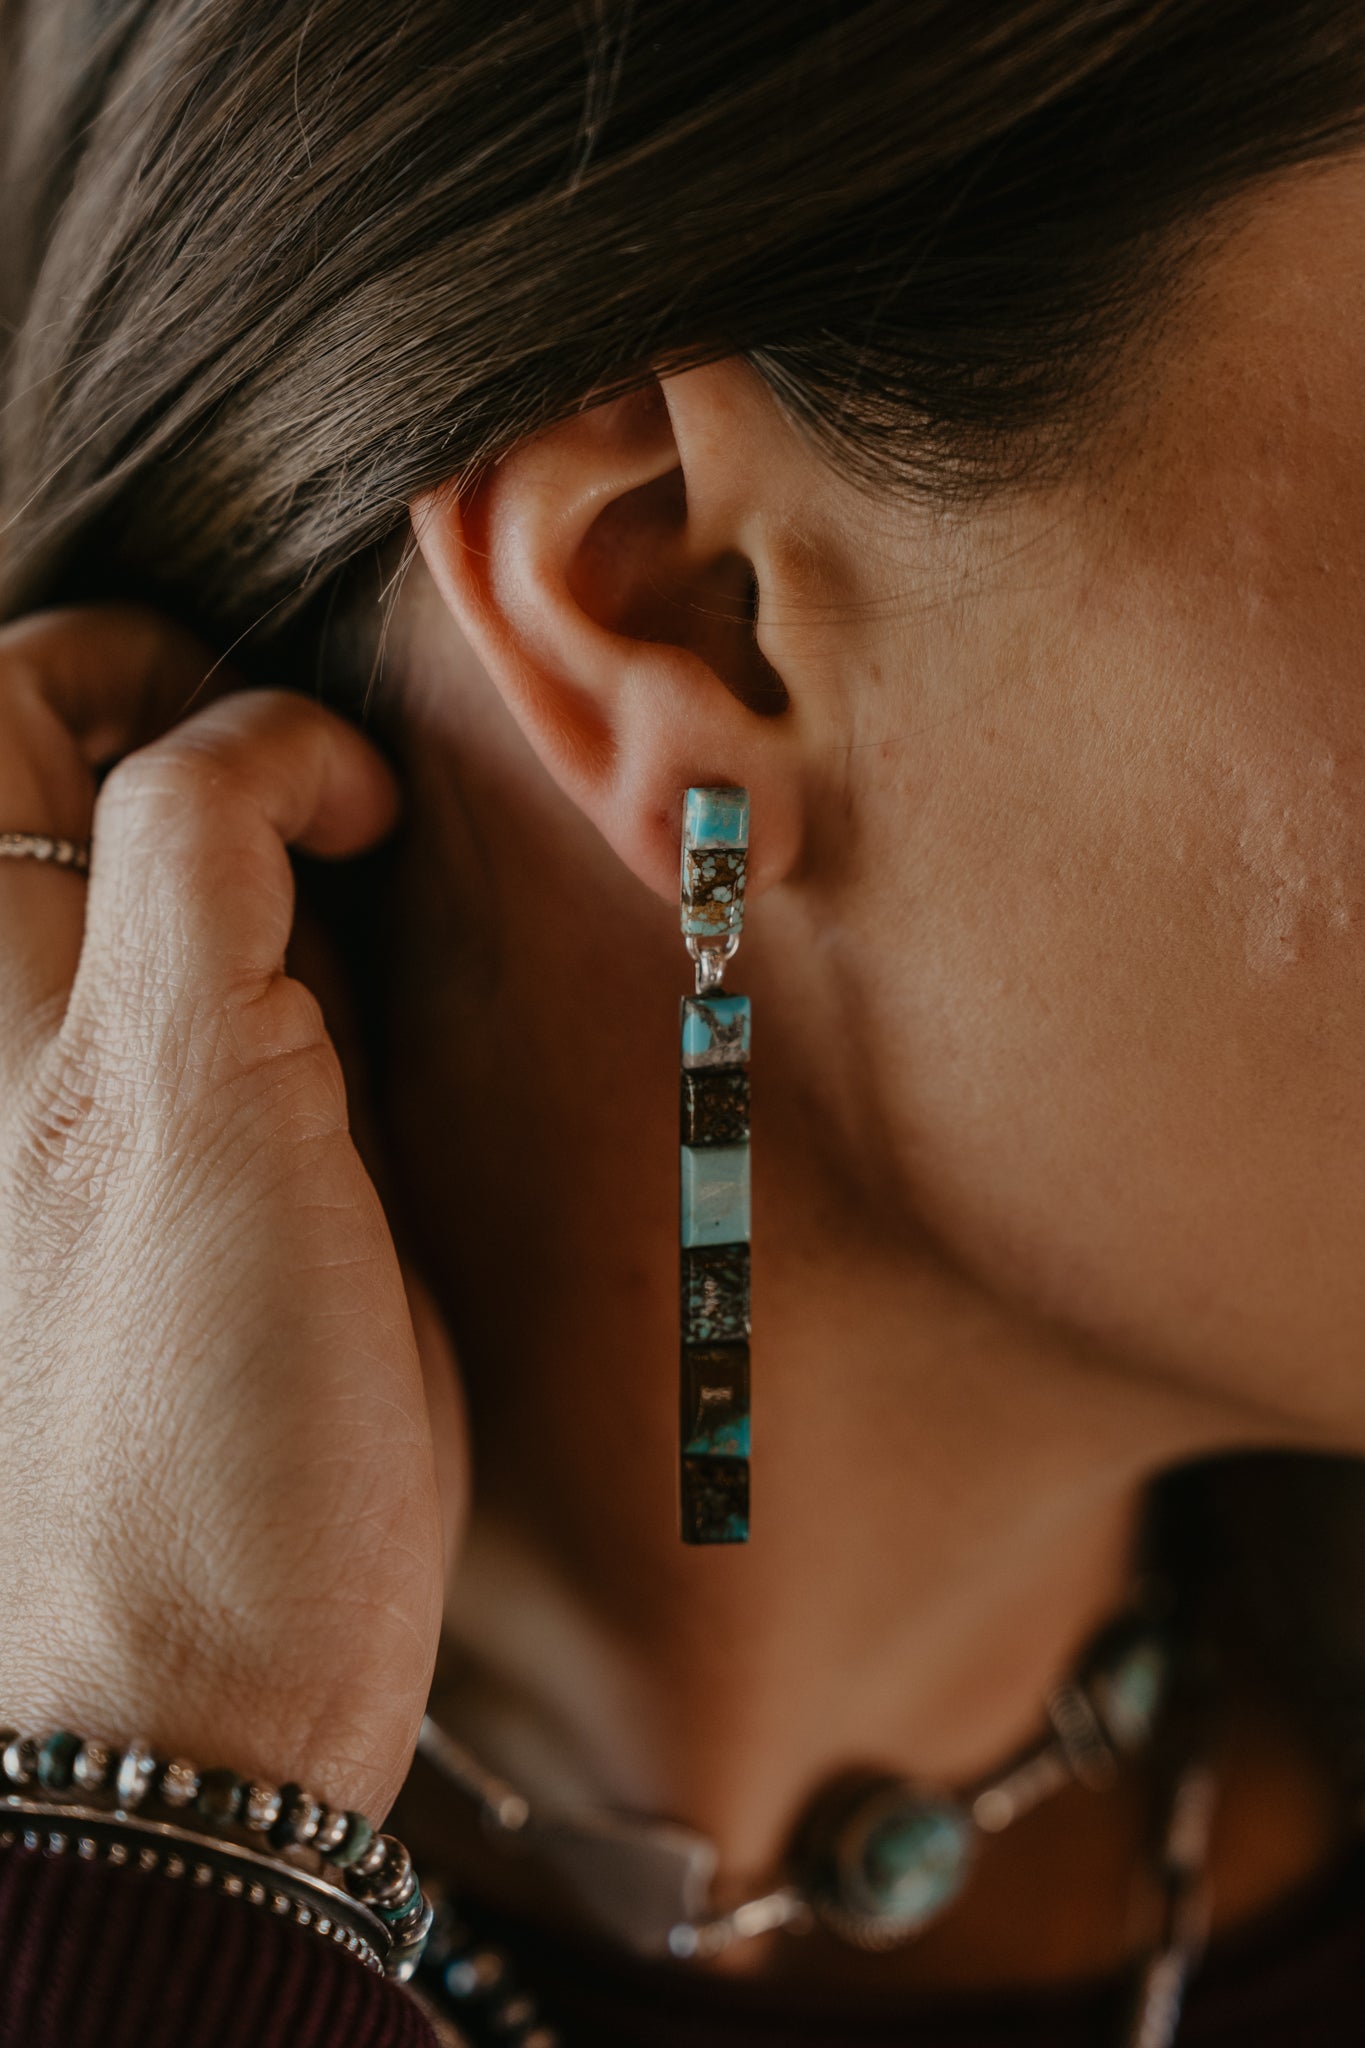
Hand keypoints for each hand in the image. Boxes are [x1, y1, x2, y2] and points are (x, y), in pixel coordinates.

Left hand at [0, 607, 461, 1818]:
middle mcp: (37, 1035)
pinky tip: (378, 1046)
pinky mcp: (209, 1186)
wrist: (213, 1680)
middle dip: (196, 725)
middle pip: (52, 768)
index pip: (14, 712)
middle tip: (326, 790)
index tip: (314, 765)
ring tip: (367, 909)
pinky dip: (319, 970)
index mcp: (9, 1001)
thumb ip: (199, 874)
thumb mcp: (181, 1104)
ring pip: (153, 883)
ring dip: (265, 852)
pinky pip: (249, 1009)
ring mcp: (118, 1110)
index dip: (157, 673)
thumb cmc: (195, 1427)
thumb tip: (261, 743)